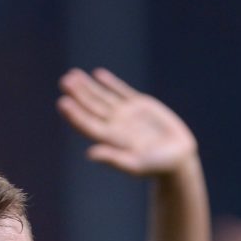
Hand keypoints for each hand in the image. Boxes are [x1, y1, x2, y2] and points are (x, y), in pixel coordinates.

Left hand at [57, 68, 196, 176]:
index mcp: (110, 139)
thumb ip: (113, 158)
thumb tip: (90, 154)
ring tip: (73, 75)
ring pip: (103, 97)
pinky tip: (98, 74)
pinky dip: (111, 83)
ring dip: (88, 86)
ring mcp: (126, 114)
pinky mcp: (140, 106)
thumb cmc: (156, 166)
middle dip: (78, 94)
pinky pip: (122, 91)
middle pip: (91, 107)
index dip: (75, 113)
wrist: (178, 158)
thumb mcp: (135, 164)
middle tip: (64, 81)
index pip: (87, 124)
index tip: (63, 102)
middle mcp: (114, 125)